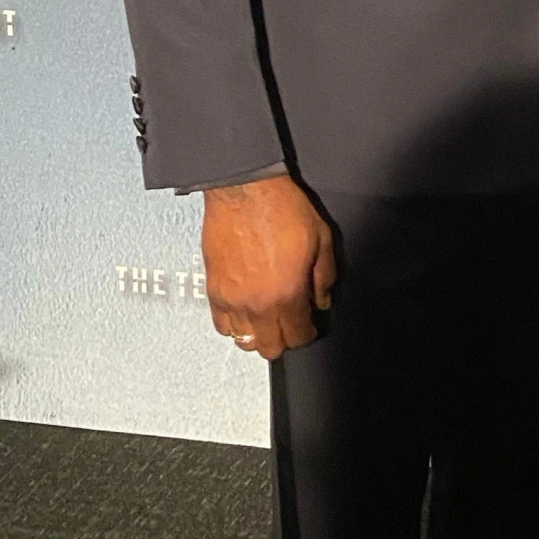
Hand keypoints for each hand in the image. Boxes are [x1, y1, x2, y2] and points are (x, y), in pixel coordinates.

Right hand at [202, 173, 335, 360]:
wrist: (245, 190)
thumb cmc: (280, 208)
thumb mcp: (321, 239)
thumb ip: (324, 276)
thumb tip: (322, 299)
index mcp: (288, 294)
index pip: (298, 337)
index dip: (307, 333)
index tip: (308, 325)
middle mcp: (258, 303)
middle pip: (269, 348)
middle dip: (284, 339)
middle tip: (290, 323)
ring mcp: (232, 299)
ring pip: (243, 341)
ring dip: (258, 334)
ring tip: (267, 319)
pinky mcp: (213, 289)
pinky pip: (220, 324)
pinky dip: (234, 324)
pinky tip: (245, 311)